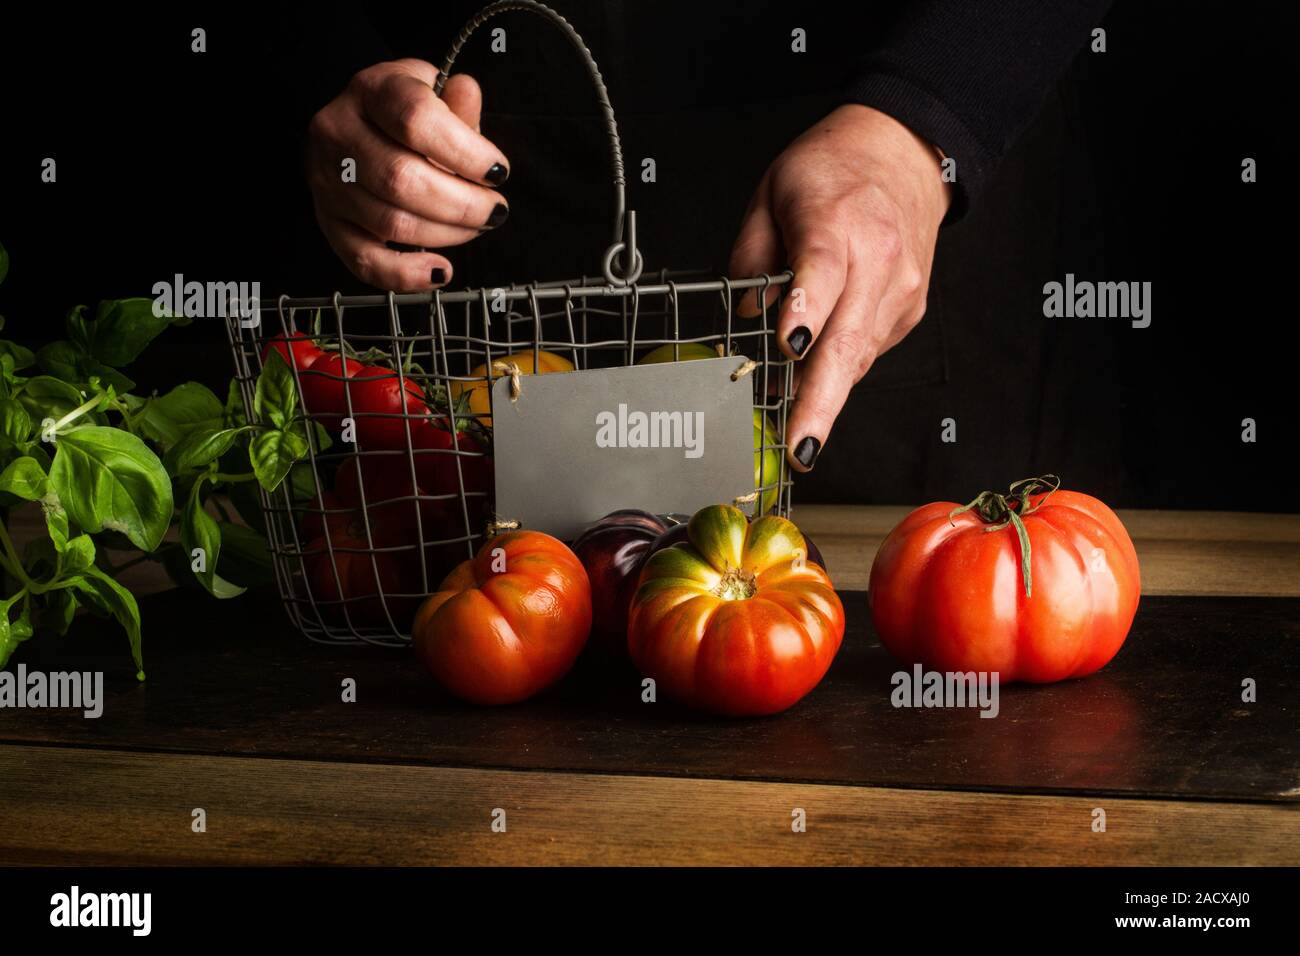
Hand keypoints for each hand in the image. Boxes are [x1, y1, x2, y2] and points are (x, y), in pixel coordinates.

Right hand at [305, 59, 511, 290]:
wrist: (360, 124)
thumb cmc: (407, 113)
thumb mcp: (433, 93)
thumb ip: (454, 103)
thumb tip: (467, 94)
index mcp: (370, 90)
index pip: (415, 119)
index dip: (464, 152)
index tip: (498, 171)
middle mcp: (337, 132)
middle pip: (401, 178)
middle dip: (462, 203)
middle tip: (494, 210)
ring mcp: (326, 180)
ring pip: (389, 222)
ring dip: (446, 234)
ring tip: (476, 227)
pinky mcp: (327, 221)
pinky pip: (363, 260)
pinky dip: (406, 274)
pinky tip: (441, 271)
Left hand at [730, 104, 950, 471]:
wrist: (906, 153)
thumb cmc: (834, 169)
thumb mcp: (771, 191)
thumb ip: (752, 254)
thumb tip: (745, 310)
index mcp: (839, 225)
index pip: (823, 273)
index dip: (806, 312)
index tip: (789, 348)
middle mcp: (879, 261)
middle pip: (848, 341)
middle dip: (821, 402)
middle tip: (799, 447)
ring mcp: (901, 291)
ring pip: (857, 358)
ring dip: (824, 397)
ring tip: (792, 430)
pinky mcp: (908, 311)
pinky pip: (866, 352)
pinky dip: (839, 370)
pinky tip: (816, 379)